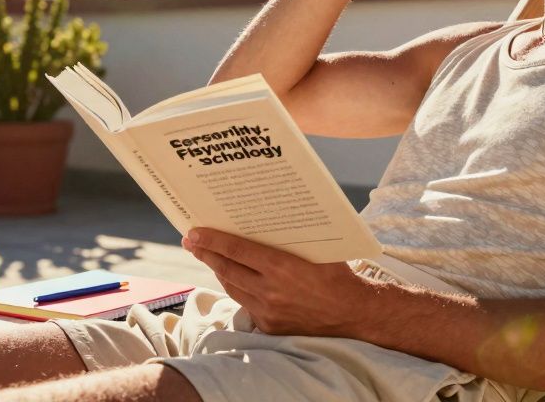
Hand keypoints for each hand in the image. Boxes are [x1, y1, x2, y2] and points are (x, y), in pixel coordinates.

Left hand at [182, 228, 374, 336]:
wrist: (355, 314)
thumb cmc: (338, 273)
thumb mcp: (317, 248)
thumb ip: (291, 237)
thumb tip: (263, 217)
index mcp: (282, 267)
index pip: (236, 250)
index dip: (211, 240)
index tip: (193, 232)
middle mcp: (270, 291)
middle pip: (226, 269)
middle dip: (205, 253)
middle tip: (190, 241)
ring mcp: (268, 311)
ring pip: (232, 287)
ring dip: (218, 270)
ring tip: (207, 256)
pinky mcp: (270, 327)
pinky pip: (246, 304)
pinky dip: (237, 289)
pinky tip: (232, 278)